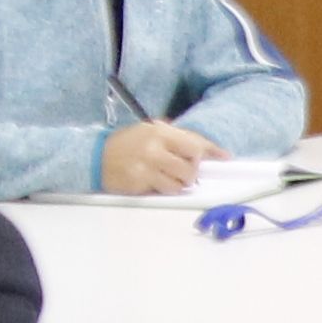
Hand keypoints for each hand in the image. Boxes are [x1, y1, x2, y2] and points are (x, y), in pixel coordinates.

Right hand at [97, 117, 217, 195]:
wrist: (97, 157)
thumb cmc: (129, 143)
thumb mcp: (153, 132)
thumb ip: (182, 139)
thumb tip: (218, 153)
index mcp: (159, 132)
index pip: (194, 145)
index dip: (209, 153)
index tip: (224, 158)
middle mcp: (154, 149)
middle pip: (191, 168)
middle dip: (190, 171)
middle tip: (179, 168)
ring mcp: (146, 168)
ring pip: (180, 183)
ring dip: (178, 182)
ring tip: (165, 175)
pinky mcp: (139, 184)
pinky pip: (164, 191)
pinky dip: (164, 188)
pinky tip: (153, 180)